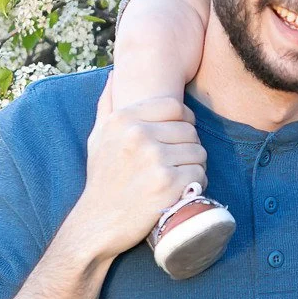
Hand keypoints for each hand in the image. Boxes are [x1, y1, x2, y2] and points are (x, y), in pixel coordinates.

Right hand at [68, 77, 206, 258]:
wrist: (97, 223)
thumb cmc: (101, 179)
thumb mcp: (98, 137)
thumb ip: (107, 104)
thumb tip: (115, 75)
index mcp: (124, 119)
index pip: (175, 106)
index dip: (184, 120)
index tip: (178, 137)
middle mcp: (139, 135)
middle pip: (190, 130)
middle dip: (188, 146)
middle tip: (177, 163)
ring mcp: (155, 159)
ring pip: (198, 151)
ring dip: (194, 165)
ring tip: (178, 176)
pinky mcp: (168, 183)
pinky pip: (200, 173)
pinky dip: (196, 183)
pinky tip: (181, 190)